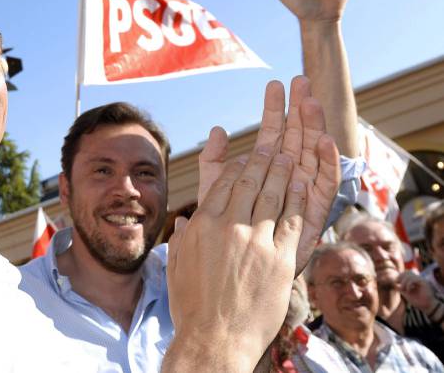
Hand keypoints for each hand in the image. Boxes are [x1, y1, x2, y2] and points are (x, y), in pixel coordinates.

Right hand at [164, 82, 339, 371]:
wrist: (213, 339)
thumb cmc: (191, 305)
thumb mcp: (177, 265)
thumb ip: (183, 237)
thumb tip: (185, 220)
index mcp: (203, 224)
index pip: (226, 181)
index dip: (241, 164)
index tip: (249, 155)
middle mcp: (229, 226)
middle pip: (252, 180)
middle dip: (265, 156)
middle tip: (275, 140)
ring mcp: (256, 241)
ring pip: (275, 194)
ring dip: (285, 170)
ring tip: (291, 154)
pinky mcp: (279, 259)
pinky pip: (294, 219)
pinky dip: (299, 197)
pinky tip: (302, 183)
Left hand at [197, 77, 340, 273]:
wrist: (227, 298)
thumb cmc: (217, 248)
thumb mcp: (211, 199)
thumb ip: (214, 165)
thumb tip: (217, 128)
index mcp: (262, 179)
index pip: (271, 137)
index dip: (274, 111)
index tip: (277, 83)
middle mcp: (285, 187)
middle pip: (295, 142)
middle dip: (298, 111)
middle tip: (300, 81)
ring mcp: (299, 203)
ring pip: (311, 159)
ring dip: (314, 129)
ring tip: (312, 101)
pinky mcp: (311, 223)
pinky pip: (323, 190)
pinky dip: (326, 165)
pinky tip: (325, 141)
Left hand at [398, 271, 436, 313]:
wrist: (426, 306)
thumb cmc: (417, 300)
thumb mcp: (406, 293)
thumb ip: (401, 287)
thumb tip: (393, 283)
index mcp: (414, 280)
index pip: (406, 272)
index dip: (399, 276)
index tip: (396, 282)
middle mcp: (418, 278)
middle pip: (407, 272)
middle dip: (400, 277)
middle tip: (397, 283)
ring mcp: (421, 280)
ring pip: (410, 275)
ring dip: (404, 282)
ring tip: (403, 289)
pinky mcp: (424, 282)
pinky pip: (414, 279)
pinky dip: (408, 284)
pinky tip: (408, 290)